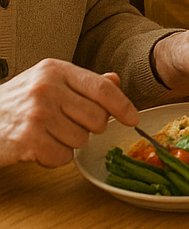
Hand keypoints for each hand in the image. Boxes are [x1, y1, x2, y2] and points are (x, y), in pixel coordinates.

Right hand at [0, 60, 137, 167]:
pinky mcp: (28, 139)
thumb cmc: (15, 104)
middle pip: (97, 118)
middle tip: (68, 126)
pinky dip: (54, 158)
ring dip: (68, 143)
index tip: (133, 118)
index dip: (122, 105)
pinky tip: (38, 148)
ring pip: (81, 139)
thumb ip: (82, 83)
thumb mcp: (46, 83)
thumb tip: (115, 80)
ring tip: (47, 135)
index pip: (102, 87)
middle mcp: (47, 88)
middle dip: (90, 128)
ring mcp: (37, 114)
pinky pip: (62, 156)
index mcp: (55, 70)